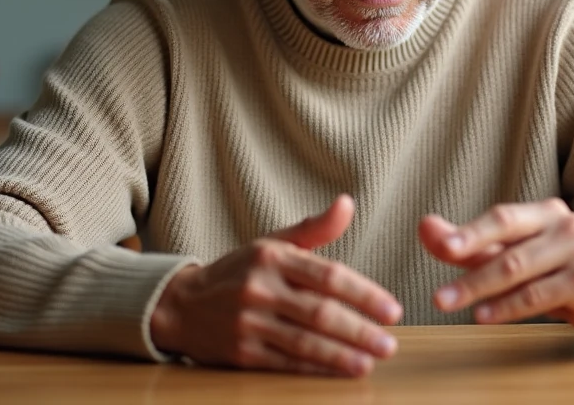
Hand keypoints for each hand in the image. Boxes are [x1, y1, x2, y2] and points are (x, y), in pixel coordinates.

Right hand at [150, 194, 402, 376]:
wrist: (181, 305)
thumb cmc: (238, 272)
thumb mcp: (272, 243)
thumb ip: (314, 228)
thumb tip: (347, 203)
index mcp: (272, 258)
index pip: (328, 276)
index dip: (364, 294)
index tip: (392, 310)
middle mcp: (259, 289)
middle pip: (320, 312)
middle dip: (359, 330)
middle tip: (388, 343)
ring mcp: (249, 323)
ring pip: (305, 342)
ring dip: (343, 354)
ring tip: (371, 361)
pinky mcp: (241, 353)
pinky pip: (286, 363)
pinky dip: (317, 368)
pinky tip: (340, 370)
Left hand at [419, 198, 573, 346]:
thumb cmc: (561, 274)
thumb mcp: (517, 256)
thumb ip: (472, 245)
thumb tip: (426, 227)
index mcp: (546, 212)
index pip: (502, 218)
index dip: (469, 232)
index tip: (440, 246)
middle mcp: (566, 226)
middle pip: (508, 247)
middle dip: (467, 270)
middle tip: (437, 294)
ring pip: (520, 271)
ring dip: (480, 290)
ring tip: (449, 304)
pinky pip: (540, 295)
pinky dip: (508, 307)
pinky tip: (485, 316)